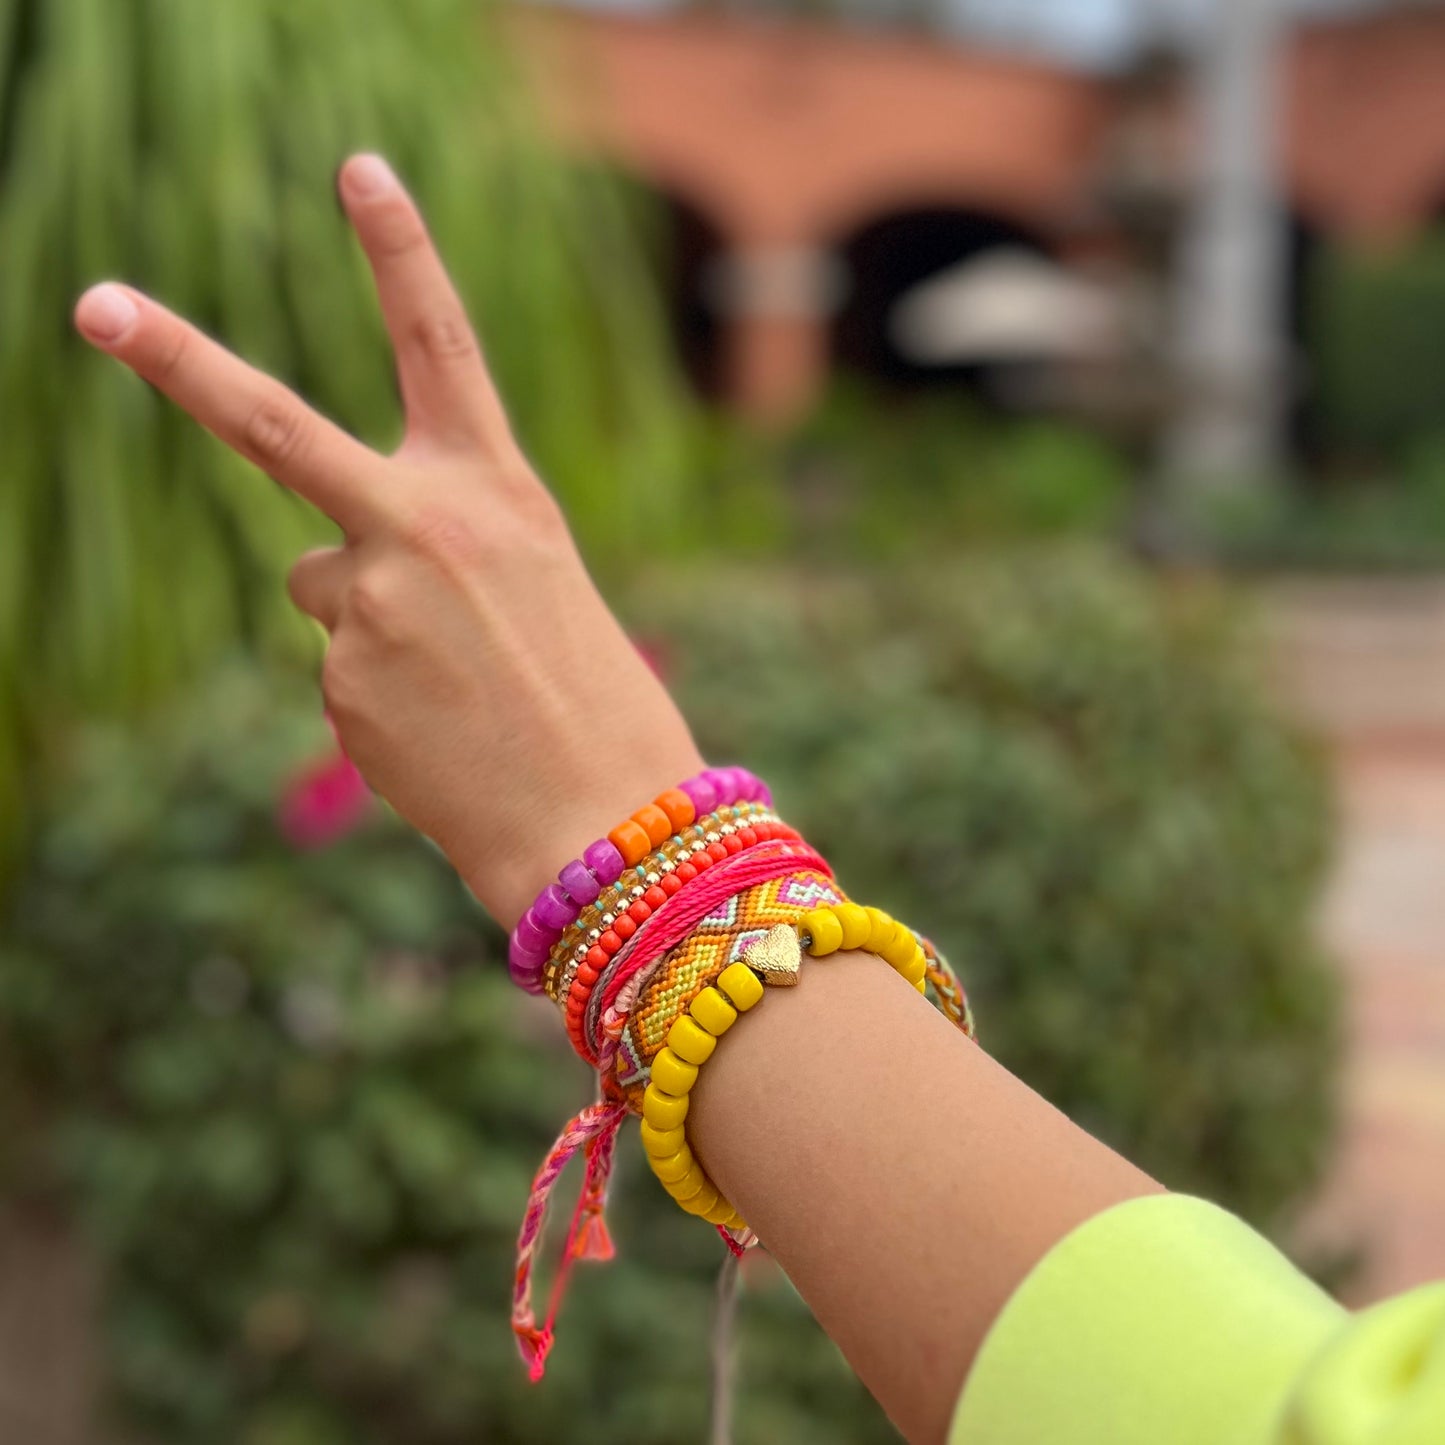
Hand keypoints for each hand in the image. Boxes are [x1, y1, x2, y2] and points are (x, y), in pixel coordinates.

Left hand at [74, 154, 703, 927]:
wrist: (608, 823)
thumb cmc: (591, 700)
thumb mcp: (534, 587)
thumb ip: (429, 546)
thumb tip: (310, 568)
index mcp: (502, 490)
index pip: (441, 346)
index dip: (401, 252)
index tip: (358, 169)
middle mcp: (427, 526)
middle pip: (273, 425)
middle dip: (175, 360)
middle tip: (96, 305)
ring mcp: (374, 602)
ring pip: (322, 584)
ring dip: (369, 622)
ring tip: (456, 686)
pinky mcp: (342, 680)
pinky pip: (339, 665)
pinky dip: (380, 694)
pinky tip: (441, 733)